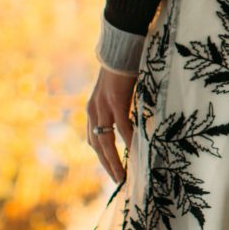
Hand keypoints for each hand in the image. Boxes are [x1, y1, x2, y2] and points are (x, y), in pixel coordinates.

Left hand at [86, 67, 136, 185]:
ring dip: (114, 161)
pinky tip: (135, 152)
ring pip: (106, 141)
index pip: (93, 139)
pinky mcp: (114, 101)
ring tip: (123, 176)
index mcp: (93, 109)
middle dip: (107, 165)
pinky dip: (129, 141)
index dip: (102, 156)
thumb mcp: (118, 92)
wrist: (120, 47)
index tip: (112, 170)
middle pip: (97, 145)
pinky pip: (122, 127)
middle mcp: (93, 111)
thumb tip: (132, 121)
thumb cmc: (122, 67)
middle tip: (118, 181)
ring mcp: (102, 107)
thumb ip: (120, 108)